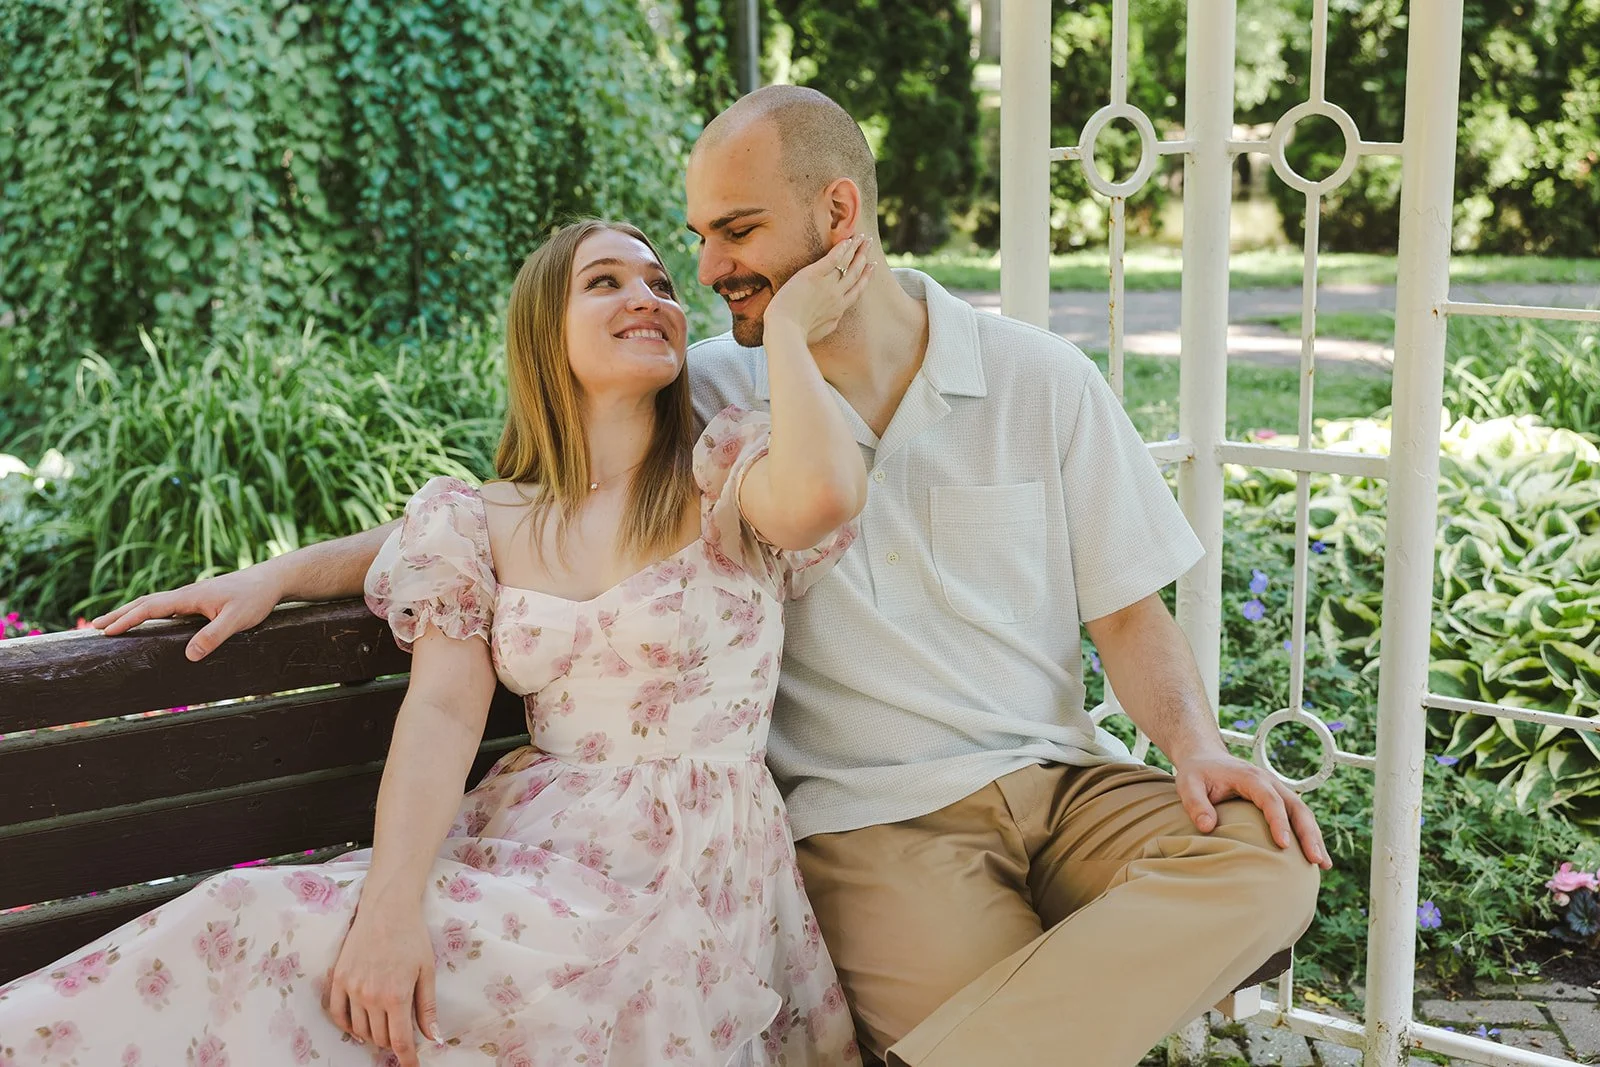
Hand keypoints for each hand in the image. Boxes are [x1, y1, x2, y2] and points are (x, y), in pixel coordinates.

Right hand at [89, 563, 283, 660]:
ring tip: (112, 625)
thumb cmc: (255, 598)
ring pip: (154, 604)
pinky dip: (149, 613)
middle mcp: (186, 594)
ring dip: (132, 612)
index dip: (127, 620)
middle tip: (95, 628)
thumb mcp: (237, 620)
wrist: (270, 581)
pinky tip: (148, 621)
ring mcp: (191, 596)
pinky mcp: (199, 600)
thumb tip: (189, 655)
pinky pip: (167, 607)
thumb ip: (213, 636)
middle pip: (145, 603)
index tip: (106, 631)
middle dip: (120, 615)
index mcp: (189, 597)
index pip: (150, 608)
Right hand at [327, 904, 440, 1065]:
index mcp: (397, 995)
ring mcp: (351, 988)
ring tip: (384, 1030)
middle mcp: (371, 996)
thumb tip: (433, 1037)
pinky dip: (347, 1026)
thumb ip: (427, 1007)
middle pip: (379, 1037)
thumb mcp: (427, 972)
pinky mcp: (338, 979)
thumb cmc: (412, 937)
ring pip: (360, 1029)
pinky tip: (358, 1028)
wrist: (386, 909)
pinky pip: (336, 1014)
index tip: (411, 1066)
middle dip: (392, 1042)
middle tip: (402, 1037)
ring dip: (373, 1035)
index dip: (407, 1058)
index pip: (400, 1040)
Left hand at [765, 233, 872, 344]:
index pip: (856, 290)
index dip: (865, 276)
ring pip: (847, 263)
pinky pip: (833, 259)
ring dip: (856, 248)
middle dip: (863, 256)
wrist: (785, 331)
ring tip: (862, 237)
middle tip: (869, 244)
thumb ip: (830, 322)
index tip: (871, 266)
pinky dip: (842, 248)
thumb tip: (836, 318)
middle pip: (855, 273)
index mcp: (838, 310)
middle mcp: (837, 296)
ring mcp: (827, 285)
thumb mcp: (821, 332)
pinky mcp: (813, 276)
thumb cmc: (797, 335)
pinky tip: (847, 239)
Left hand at [1173, 750, 1331, 868]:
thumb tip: (1207, 826)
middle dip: (1308, 834)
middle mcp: (1269, 783)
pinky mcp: (1277, 801)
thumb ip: (1195, 803)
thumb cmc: (1197, 773)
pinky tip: (1314, 857)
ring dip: (1314, 837)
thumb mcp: (1188, 783)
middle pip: (1296, 807)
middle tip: (1316, 860)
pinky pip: (1297, 817)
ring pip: (1302, 813)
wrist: (1205, 758)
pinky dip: (1308, 836)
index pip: (1270, 800)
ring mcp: (1276, 791)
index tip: (1284, 845)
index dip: (1279, 822)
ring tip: (1323, 864)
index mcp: (1251, 777)